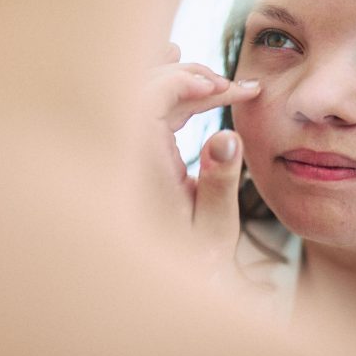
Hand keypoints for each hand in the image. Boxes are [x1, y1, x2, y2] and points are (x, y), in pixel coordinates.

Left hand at [140, 44, 260, 287]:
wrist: (161, 288)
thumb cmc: (191, 262)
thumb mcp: (213, 229)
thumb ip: (220, 182)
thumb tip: (226, 137)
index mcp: (137, 164)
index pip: (146, 98)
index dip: (182, 81)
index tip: (222, 88)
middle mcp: (124, 151)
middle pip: (144, 87)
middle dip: (188, 77)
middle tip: (230, 88)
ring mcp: (126, 149)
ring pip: (144, 93)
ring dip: (178, 80)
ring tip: (213, 77)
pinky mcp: (134, 152)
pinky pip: (146, 107)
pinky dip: (168, 89)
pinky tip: (181, 67)